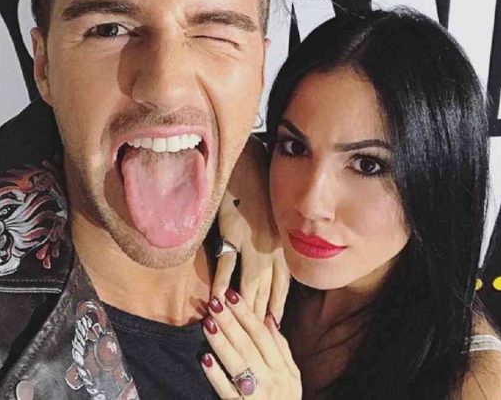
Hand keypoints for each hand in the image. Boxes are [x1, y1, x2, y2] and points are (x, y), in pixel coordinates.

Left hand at [201, 289, 300, 398]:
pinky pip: (228, 391)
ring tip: (207, 323)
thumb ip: (281, 349)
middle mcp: (273, 380)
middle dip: (231, 321)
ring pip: (238, 364)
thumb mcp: (292, 377)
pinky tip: (205, 359)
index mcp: (284, 369)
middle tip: (215, 302)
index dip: (246, 314)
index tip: (232, 295)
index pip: (262, 335)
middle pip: (249, 345)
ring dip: (221, 342)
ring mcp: (259, 396)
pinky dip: (216, 376)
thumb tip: (270, 319)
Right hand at [213, 137, 289, 323]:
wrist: (247, 162)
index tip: (275, 325)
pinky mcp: (233, 233)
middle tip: (257, 338)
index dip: (278, 304)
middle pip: (266, 289)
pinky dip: (223, 284)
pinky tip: (218, 301)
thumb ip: (265, 237)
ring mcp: (253, 241)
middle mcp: (270, 246)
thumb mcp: (266, 215)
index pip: (282, 282)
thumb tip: (261, 254)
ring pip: (251, 283)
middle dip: (262, 314)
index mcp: (279, 242)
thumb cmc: (255, 185)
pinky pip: (228, 265)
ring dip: (245, 307)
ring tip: (237, 329)